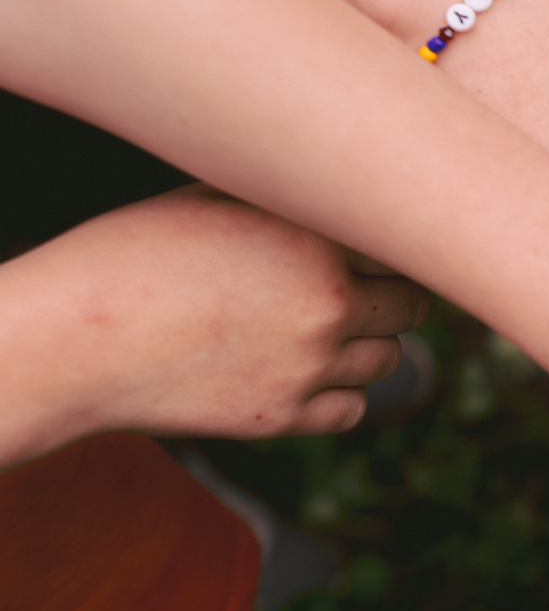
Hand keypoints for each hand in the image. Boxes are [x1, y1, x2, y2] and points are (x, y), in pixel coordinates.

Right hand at [0, 185, 431, 468]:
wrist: (73, 337)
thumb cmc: (138, 253)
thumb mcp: (223, 200)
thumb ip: (299, 203)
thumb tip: (359, 193)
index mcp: (319, 240)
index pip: (407, 244)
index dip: (391, 244)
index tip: (377, 246)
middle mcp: (329, 304)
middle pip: (412, 306)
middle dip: (389, 295)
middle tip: (358, 287)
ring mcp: (308, 367)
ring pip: (388, 360)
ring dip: (368, 344)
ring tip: (322, 327)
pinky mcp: (280, 417)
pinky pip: (350, 409)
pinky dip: (339, 392)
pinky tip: (306, 369)